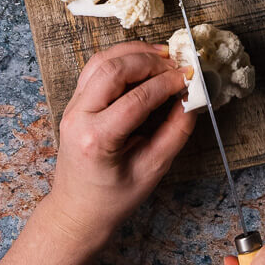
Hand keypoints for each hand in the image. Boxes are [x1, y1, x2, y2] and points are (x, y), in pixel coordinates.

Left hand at [46, 40, 195, 250]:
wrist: (78, 211)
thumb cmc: (113, 198)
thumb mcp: (152, 170)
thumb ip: (175, 132)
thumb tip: (192, 99)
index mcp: (96, 139)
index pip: (136, 98)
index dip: (167, 84)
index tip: (189, 78)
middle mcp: (78, 116)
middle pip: (113, 70)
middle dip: (150, 61)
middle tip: (177, 65)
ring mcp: (72, 106)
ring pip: (101, 61)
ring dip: (134, 53)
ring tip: (163, 56)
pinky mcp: (75, 101)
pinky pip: (96, 68)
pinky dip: (120, 58)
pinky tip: (141, 61)